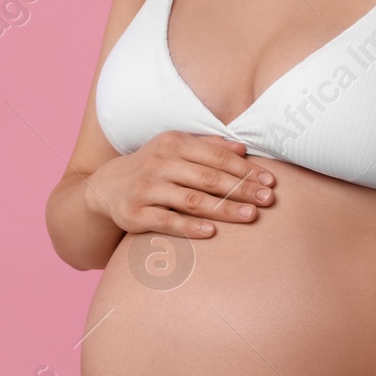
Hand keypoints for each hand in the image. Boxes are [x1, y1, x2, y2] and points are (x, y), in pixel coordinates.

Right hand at [84, 130, 275, 237]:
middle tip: (268, 200)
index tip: (269, 181)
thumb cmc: (152, 166)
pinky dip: (190, 227)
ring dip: (224, 208)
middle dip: (241, 189)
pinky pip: (167, 221)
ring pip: (192, 199)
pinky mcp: (136, 213)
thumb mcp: (175, 148)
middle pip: (208, 178)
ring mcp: (146, 188)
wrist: (106, 186)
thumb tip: (242, 149)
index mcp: (173, 143)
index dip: (245, 169)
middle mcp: (159, 163)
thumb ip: (208, 147)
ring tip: (250, 216)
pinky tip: (211, 232)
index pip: (216, 156)